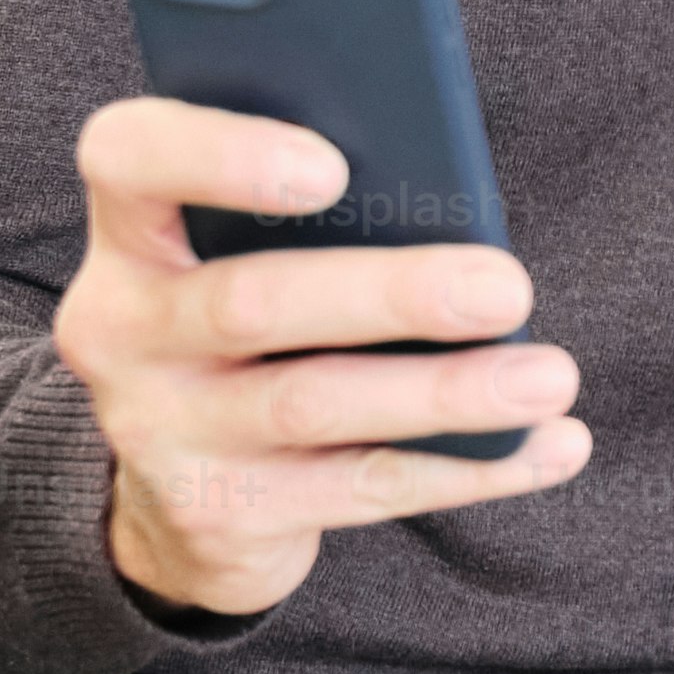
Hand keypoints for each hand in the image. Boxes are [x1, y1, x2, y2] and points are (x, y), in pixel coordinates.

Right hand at [56, 97, 588, 618]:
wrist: (175, 499)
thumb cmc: (247, 331)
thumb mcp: (241, 259)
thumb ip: (310, 216)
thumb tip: (455, 197)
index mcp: (131, 235)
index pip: (127, 160)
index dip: (220, 157)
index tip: (331, 167)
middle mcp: (123, 331)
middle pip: (250, 301)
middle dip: (390, 295)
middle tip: (506, 287)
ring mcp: (161, 432)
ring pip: (314, 405)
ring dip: (445, 392)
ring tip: (550, 376)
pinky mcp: (219, 516)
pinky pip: (359, 488)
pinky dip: (467, 467)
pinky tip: (548, 445)